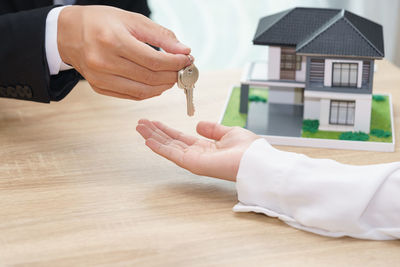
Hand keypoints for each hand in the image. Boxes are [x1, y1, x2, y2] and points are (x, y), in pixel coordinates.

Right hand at [57, 5, 191, 99]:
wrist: (69, 32)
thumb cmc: (101, 22)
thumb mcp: (132, 20)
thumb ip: (160, 36)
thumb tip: (184, 51)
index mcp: (113, 41)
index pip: (154, 60)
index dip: (175, 63)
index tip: (187, 60)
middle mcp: (104, 62)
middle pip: (149, 78)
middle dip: (172, 75)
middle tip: (182, 70)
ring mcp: (100, 78)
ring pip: (142, 91)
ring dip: (162, 87)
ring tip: (172, 78)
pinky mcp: (99, 87)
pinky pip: (131, 96)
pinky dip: (148, 92)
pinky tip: (156, 84)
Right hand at [136, 119, 258, 180]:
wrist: (255, 160)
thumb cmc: (248, 149)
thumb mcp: (228, 132)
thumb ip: (212, 129)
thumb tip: (198, 124)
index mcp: (204, 147)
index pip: (180, 137)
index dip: (166, 129)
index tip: (154, 121)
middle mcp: (196, 154)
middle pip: (170, 141)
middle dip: (155, 132)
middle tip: (140, 123)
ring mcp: (193, 160)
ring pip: (168, 147)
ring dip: (152, 137)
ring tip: (139, 127)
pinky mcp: (192, 163)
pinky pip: (172, 154)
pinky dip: (159, 147)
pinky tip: (147, 139)